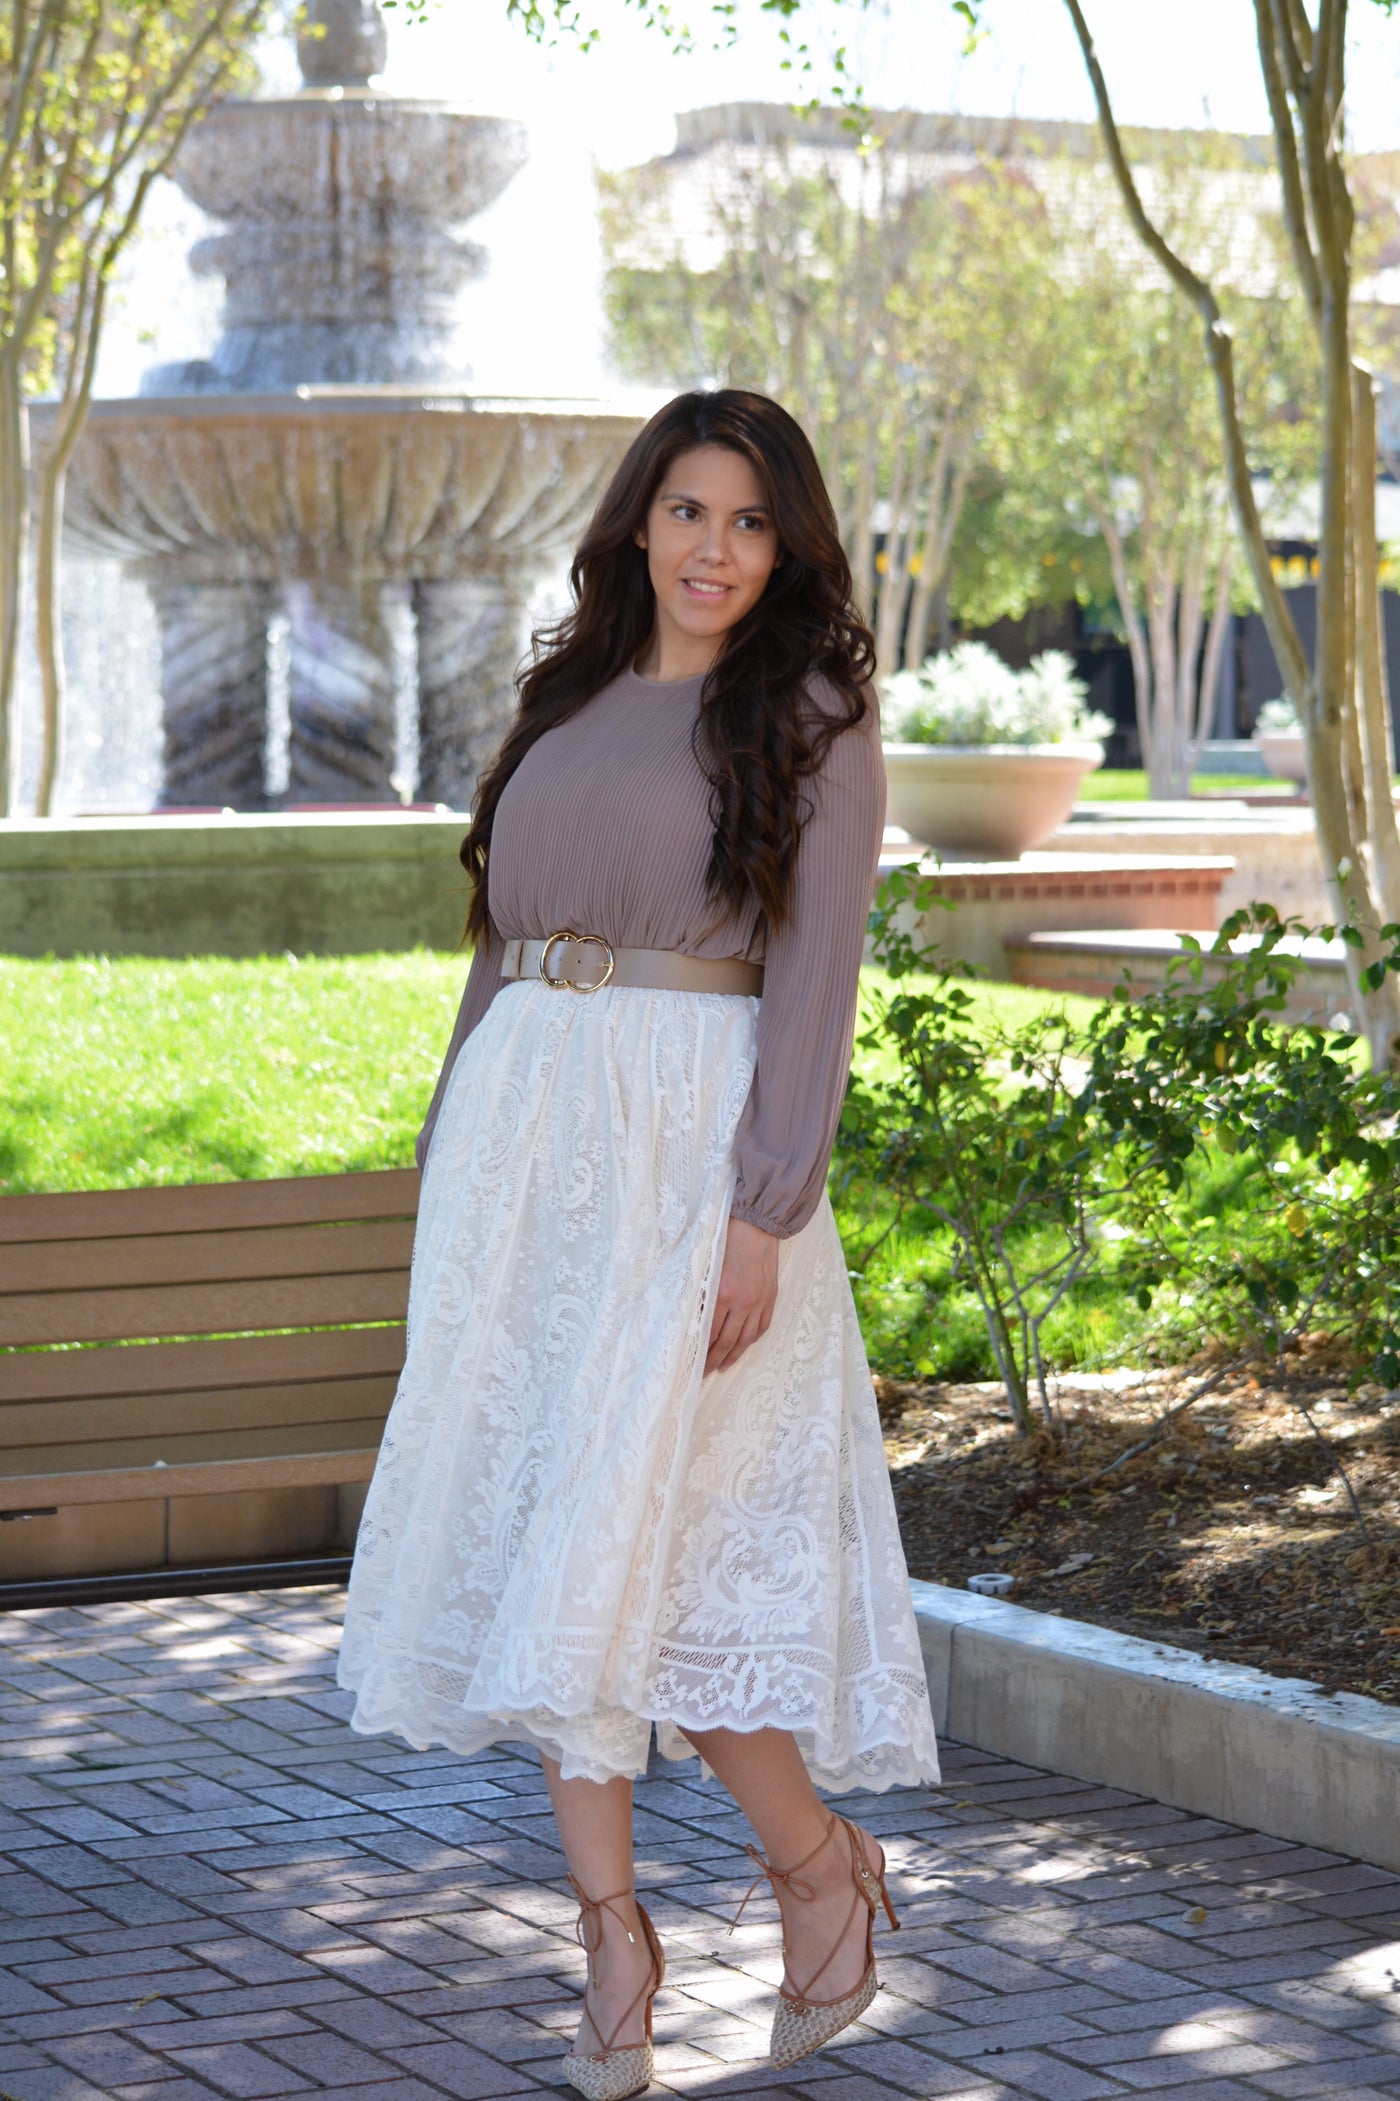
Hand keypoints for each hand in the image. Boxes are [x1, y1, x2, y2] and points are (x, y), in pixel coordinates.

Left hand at [705, 1216, 779, 1374]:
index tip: (693, 1362)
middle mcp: (742, 1303)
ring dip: (733, 1356)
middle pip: (726, 1341)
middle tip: (704, 1373)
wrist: (757, 1225)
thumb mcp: (707, 1265)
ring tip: (723, 1366)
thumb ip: (701, 1292)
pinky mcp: (770, 1298)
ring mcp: (758, 1302)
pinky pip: (762, 1327)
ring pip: (745, 1339)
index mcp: (722, 1294)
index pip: (708, 1333)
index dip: (700, 1352)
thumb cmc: (726, 1239)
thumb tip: (692, 1316)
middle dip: (714, 1360)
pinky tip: (743, 1346)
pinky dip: (751, 1340)